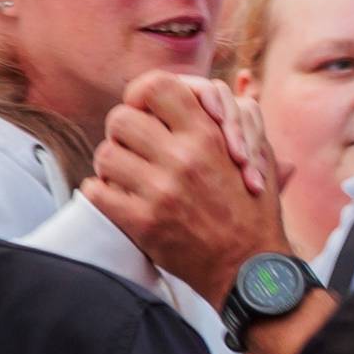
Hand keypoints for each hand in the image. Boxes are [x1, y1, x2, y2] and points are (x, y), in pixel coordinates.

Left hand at [84, 72, 290, 305]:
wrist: (249, 266)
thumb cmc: (253, 208)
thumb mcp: (256, 152)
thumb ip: (230, 118)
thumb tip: (201, 93)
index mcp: (208, 135)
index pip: (155, 86)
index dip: (140, 95)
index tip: (142, 110)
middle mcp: (182, 158)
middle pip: (120, 118)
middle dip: (123, 132)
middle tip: (133, 147)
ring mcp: (160, 191)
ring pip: (105, 155)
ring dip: (111, 164)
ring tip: (125, 175)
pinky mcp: (143, 223)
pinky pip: (98, 192)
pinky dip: (100, 192)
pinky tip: (116, 196)